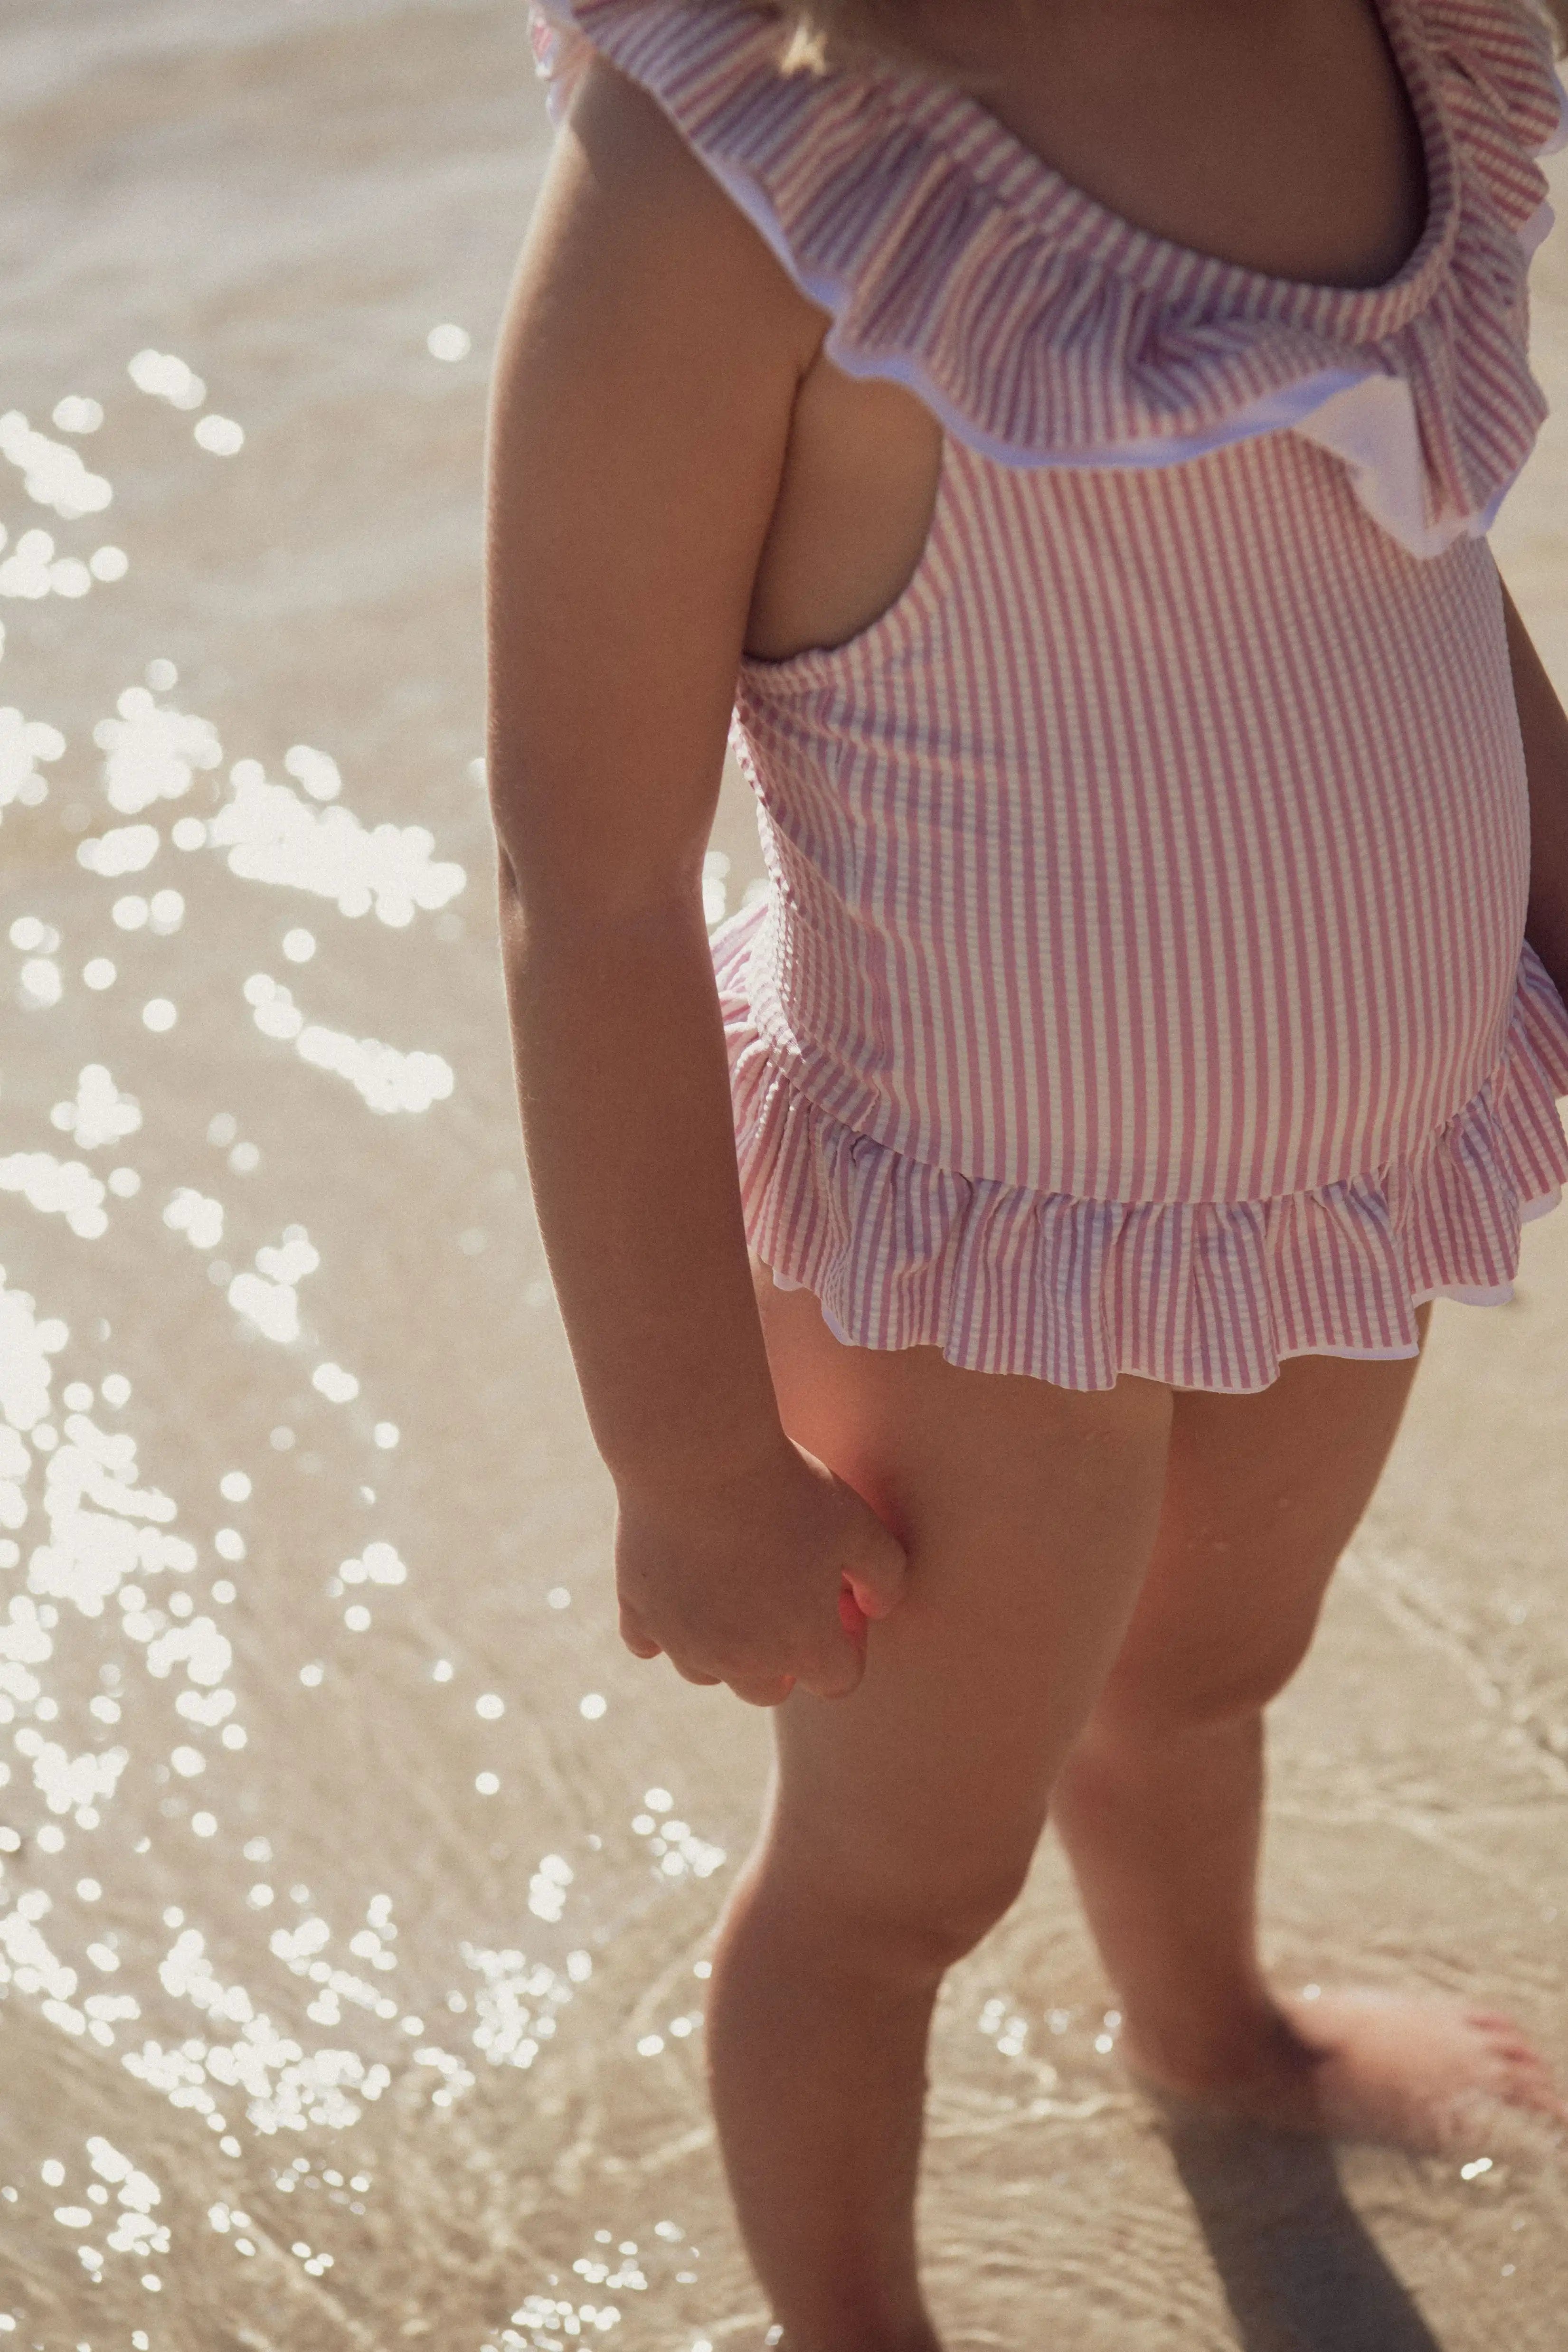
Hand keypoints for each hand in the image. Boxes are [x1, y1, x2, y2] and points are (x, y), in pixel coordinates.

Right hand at [614, 1437, 907, 1705]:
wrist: (699, 1457)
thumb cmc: (788, 1491)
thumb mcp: (862, 1527)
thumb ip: (887, 1578)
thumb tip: (875, 1609)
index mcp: (802, 1647)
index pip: (838, 1680)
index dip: (849, 1640)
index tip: (840, 1595)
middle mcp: (739, 1661)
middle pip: (768, 1690)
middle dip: (786, 1657)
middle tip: (788, 1596)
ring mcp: (682, 1641)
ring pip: (706, 1673)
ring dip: (726, 1647)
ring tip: (735, 1590)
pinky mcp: (637, 1612)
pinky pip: (648, 1643)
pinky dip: (665, 1628)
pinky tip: (679, 1590)